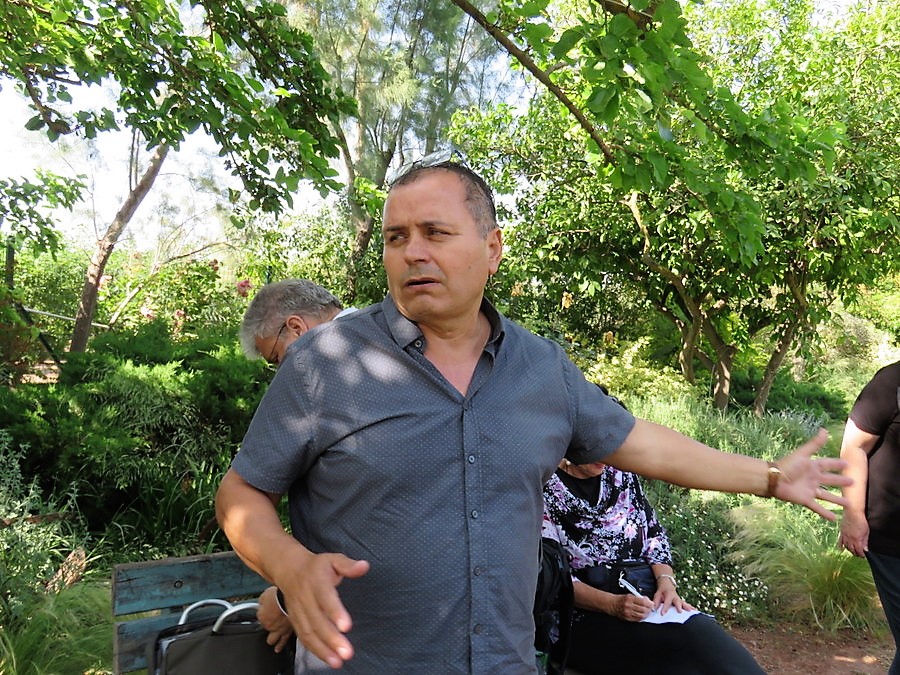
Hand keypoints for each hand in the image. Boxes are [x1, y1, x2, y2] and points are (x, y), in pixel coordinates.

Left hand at [257, 586, 293, 652]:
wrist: (289, 601)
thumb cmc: (278, 596)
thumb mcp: (264, 595)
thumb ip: (262, 602)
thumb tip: (262, 602)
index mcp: (261, 617)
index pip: (259, 616)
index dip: (262, 611)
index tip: (265, 608)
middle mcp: (268, 625)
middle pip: (265, 628)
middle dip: (265, 626)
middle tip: (267, 623)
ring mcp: (279, 630)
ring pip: (272, 639)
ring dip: (271, 640)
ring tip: (270, 642)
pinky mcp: (288, 631)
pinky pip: (283, 640)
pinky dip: (280, 644)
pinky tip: (278, 648)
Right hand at [276, 551, 369, 669]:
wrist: (289, 569)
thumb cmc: (317, 566)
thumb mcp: (333, 559)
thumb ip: (348, 565)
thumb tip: (364, 566)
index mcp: (317, 582)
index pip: (326, 598)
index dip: (335, 612)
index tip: (346, 627)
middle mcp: (306, 599)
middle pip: (317, 621)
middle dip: (331, 639)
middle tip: (347, 652)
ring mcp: (299, 611)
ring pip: (309, 632)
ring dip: (323, 649)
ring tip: (338, 662)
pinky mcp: (295, 620)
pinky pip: (303, 637)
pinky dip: (314, 650)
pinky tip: (328, 659)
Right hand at [611, 593, 652, 621]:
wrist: (612, 604)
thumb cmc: (621, 599)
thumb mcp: (630, 595)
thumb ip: (639, 598)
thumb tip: (648, 601)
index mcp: (629, 598)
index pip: (643, 602)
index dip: (649, 603)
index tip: (652, 604)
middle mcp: (628, 606)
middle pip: (643, 610)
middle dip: (649, 610)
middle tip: (650, 609)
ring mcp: (628, 613)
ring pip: (641, 616)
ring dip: (646, 614)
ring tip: (647, 612)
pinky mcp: (627, 618)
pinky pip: (637, 620)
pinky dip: (641, 618)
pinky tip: (642, 615)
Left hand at [653, 578, 694, 614]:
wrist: (667, 584)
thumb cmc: (662, 591)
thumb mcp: (657, 594)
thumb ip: (656, 601)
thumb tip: (653, 609)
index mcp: (668, 595)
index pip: (666, 602)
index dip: (664, 608)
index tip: (662, 614)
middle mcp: (675, 597)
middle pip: (677, 602)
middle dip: (679, 607)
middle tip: (680, 612)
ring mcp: (679, 599)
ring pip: (684, 603)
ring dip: (688, 607)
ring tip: (691, 612)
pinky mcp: (682, 601)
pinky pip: (687, 604)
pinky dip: (691, 607)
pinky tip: (696, 611)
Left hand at [773, 429, 851, 519]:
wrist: (773, 479)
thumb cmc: (787, 465)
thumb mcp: (803, 454)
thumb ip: (814, 444)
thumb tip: (824, 430)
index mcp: (812, 466)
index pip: (828, 464)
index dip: (837, 464)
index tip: (847, 464)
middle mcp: (813, 478)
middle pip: (830, 480)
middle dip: (841, 481)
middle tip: (853, 483)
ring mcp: (810, 490)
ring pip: (827, 496)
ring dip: (837, 500)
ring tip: (849, 504)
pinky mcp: (805, 500)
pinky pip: (818, 507)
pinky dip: (826, 513)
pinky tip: (835, 519)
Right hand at [838, 511, 869, 556]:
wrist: (852, 511)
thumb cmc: (861, 520)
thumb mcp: (866, 531)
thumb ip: (865, 541)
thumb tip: (866, 550)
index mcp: (857, 539)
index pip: (859, 550)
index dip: (862, 555)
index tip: (864, 556)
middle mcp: (849, 538)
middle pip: (852, 549)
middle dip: (856, 553)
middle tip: (859, 555)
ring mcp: (844, 535)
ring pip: (846, 546)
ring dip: (850, 550)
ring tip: (853, 552)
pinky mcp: (841, 532)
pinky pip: (840, 541)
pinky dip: (840, 546)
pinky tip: (841, 550)